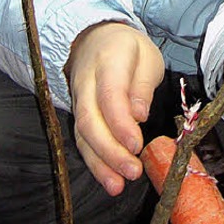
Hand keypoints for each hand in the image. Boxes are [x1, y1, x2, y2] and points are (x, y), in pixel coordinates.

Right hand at [65, 22, 164, 195]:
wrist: (94, 37)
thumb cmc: (127, 49)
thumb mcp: (146, 57)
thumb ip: (142, 85)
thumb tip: (139, 114)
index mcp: (107, 60)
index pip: (109, 94)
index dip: (120, 123)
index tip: (136, 145)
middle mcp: (85, 81)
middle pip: (90, 119)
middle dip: (110, 150)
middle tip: (132, 172)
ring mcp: (77, 98)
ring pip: (82, 134)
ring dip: (99, 163)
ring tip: (118, 186)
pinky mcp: (77, 113)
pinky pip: (82, 139)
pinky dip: (94, 162)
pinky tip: (109, 180)